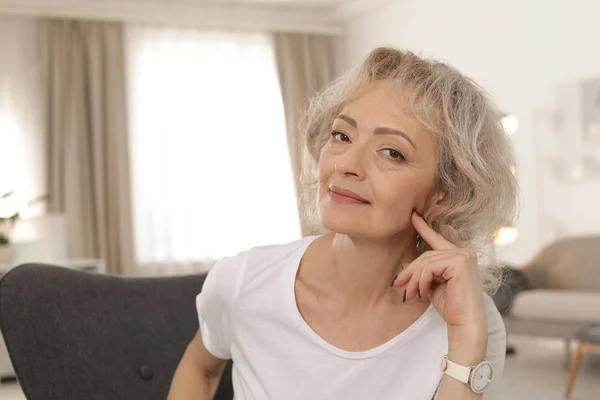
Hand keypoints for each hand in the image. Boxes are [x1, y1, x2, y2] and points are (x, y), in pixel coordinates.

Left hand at [392, 211, 486, 336]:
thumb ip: (424, 272)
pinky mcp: (460, 262)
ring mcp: (463, 255)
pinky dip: (421, 281)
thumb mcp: (433, 285)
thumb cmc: (451, 307)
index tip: (413, 215)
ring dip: (413, 280)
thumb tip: (403, 267)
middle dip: (409, 271)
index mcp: (460, 256)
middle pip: (426, 255)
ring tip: (409, 295)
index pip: (437, 240)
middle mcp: (464, 252)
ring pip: (425, 262)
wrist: (465, 324)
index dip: (424, 227)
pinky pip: (429, 267)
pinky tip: (421, 293)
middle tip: (397, 285)